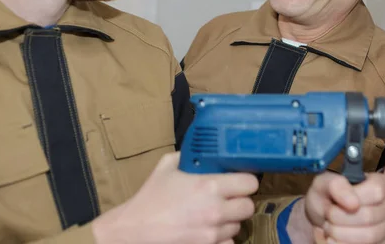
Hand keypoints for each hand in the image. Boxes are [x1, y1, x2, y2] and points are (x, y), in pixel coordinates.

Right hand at [91, 152, 258, 243]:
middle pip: (248, 206)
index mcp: (210, 186)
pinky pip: (229, 243)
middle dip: (240, 201)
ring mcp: (213, 233)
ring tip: (212, 215)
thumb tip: (198, 150)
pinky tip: (208, 231)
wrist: (134, 230)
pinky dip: (221, 238)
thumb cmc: (149, 200)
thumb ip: (186, 156)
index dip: (245, 181)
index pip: (250, 183)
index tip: (239, 180)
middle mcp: (216, 210)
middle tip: (228, 199)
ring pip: (238, 226)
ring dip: (229, 220)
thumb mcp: (166, 167)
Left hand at [294, 172, 384, 243]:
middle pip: (370, 216)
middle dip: (340, 217)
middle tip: (328, 215)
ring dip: (340, 233)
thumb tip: (353, 202)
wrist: (323, 217)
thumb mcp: (324, 183)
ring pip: (369, 236)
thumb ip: (336, 185)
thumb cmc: (327, 196)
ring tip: (331, 226)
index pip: (377, 191)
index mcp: (380, 183)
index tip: (336, 201)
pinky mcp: (383, 243)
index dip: (353, 197)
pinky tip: (336, 238)